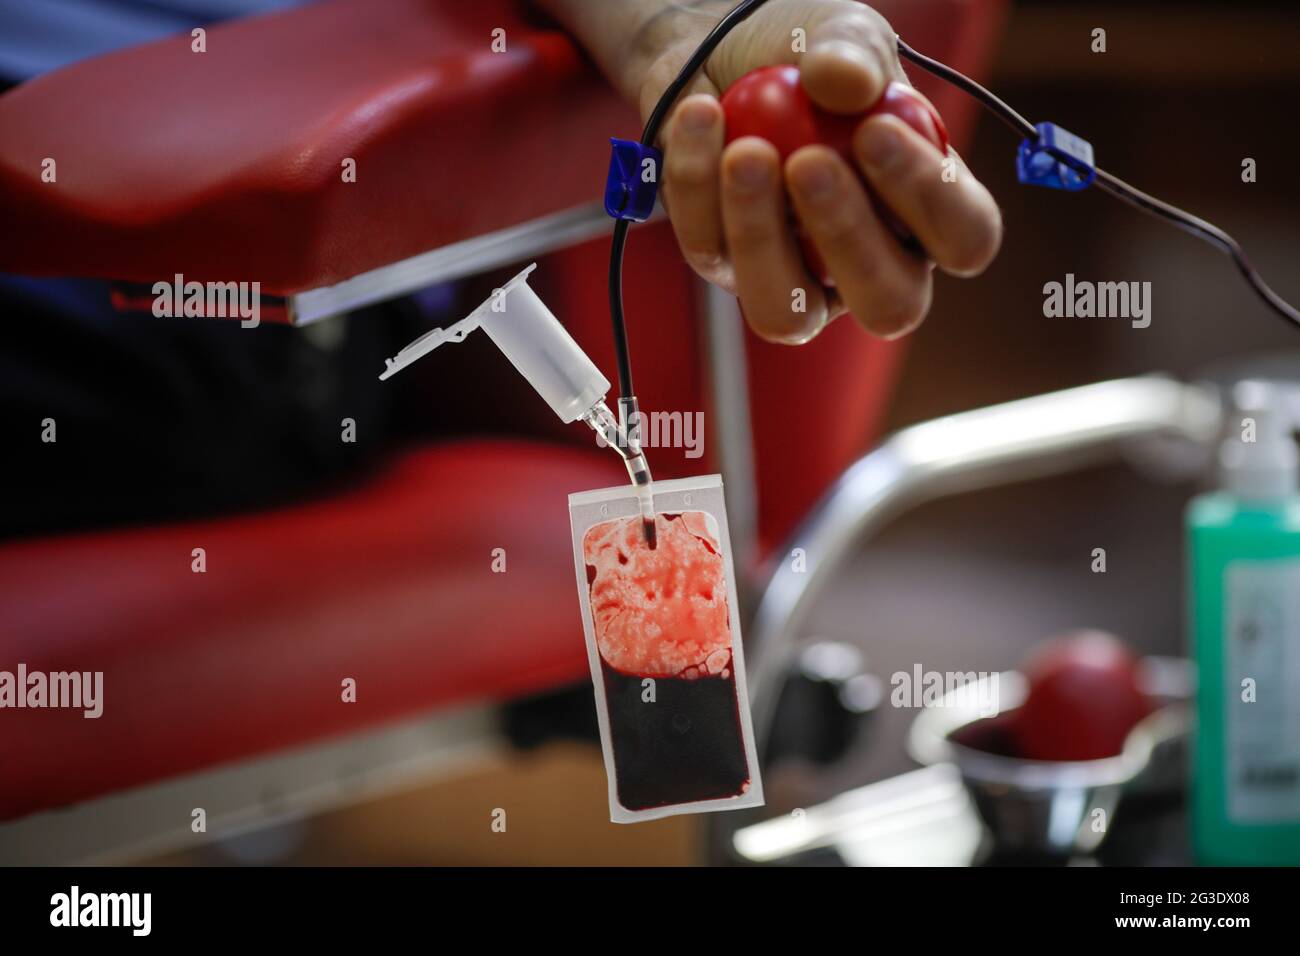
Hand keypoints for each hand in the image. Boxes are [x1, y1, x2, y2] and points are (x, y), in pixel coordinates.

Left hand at [638, 0, 1001, 342]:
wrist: (713, 49)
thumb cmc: (802, 54)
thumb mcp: (841, 32)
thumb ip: (855, 52)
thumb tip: (845, 85)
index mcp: (926, 213)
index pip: (963, 238)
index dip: (931, 200)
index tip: (876, 131)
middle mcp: (868, 264)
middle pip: (888, 305)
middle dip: (849, 237)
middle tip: (809, 163)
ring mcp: (793, 279)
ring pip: (785, 311)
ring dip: (762, 234)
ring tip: (745, 152)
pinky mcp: (722, 265)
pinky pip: (708, 251)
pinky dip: (696, 184)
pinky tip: (700, 116)